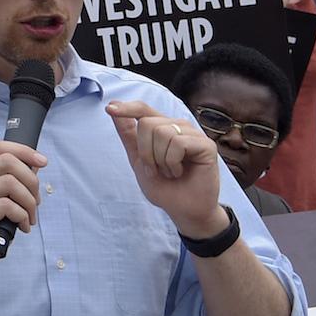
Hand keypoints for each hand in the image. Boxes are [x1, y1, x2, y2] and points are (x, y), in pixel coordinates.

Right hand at [0, 140, 45, 291]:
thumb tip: (34, 166)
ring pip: (10, 183)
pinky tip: (22, 228)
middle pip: (7, 161)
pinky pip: (6, 205)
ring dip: (29, 202)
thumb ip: (11, 186)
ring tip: (30, 219)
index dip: (23, 151)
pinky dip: (22, 216)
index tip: (43, 162)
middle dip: (31, 181)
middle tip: (35, 203)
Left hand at [106, 100, 224, 236]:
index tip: (109, 109)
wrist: (183, 210)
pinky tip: (179, 172)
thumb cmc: (163, 186)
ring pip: (162, 132)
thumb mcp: (138, 160)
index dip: (126, 108)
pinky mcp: (206, 145)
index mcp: (162, 127)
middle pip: (147, 123)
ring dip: (159, 159)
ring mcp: (193, 134)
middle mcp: (178, 126)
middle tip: (156, 169)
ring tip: (170, 172)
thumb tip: (112, 105)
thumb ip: (128, 134)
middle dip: (145, 151)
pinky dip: (172, 162)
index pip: (143, 109)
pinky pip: (178, 143)